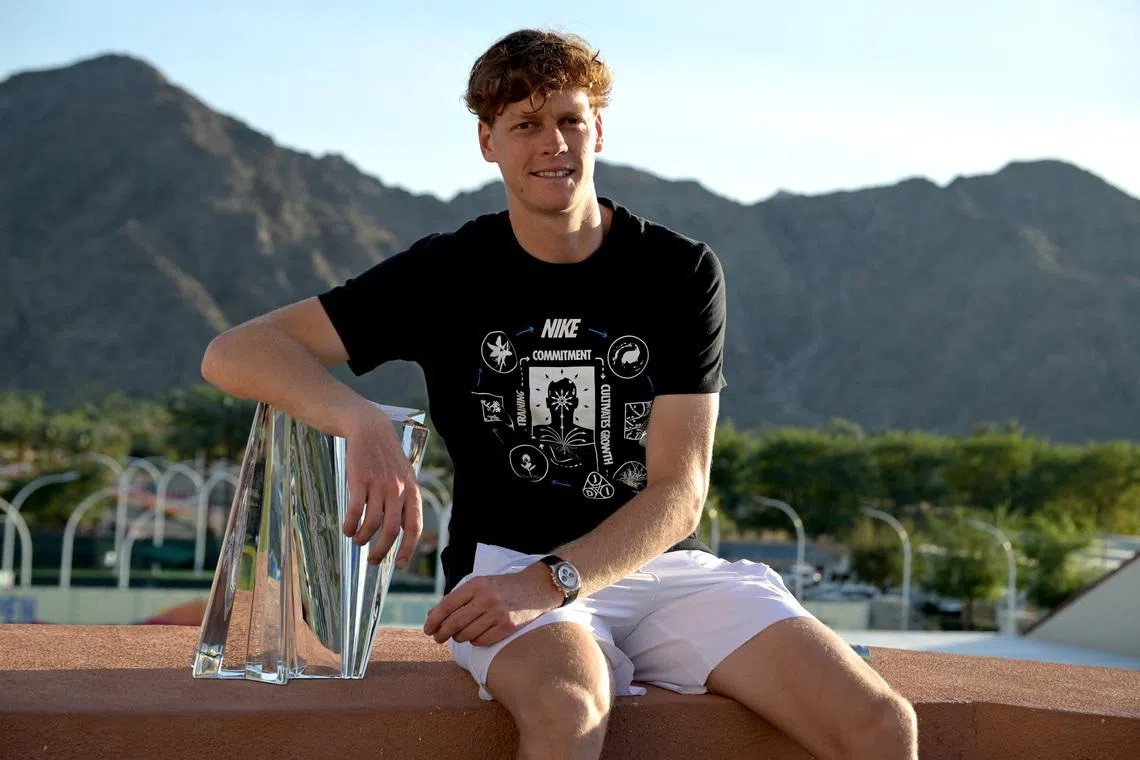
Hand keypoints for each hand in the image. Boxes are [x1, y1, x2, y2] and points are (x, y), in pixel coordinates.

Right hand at [341, 407, 422, 567]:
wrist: (369, 428)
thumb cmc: (386, 457)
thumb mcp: (403, 477)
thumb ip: (404, 501)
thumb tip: (402, 531)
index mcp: (412, 491)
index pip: (414, 527)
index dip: (408, 549)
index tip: (399, 564)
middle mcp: (398, 490)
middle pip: (391, 531)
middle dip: (381, 551)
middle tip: (372, 559)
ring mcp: (379, 485)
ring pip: (372, 524)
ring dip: (362, 538)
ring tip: (357, 539)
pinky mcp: (360, 480)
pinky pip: (355, 511)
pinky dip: (350, 525)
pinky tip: (347, 529)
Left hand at [423, 564, 562, 646]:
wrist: (537, 588)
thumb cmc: (503, 586)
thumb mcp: (480, 584)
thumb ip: (457, 598)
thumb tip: (431, 615)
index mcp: (476, 585)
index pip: (447, 605)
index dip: (434, 620)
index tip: (428, 629)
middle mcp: (486, 599)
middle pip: (454, 623)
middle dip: (442, 633)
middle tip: (438, 638)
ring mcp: (498, 614)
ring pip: (466, 634)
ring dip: (459, 637)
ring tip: (460, 634)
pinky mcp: (507, 627)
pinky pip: (481, 641)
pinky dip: (475, 641)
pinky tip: (477, 635)